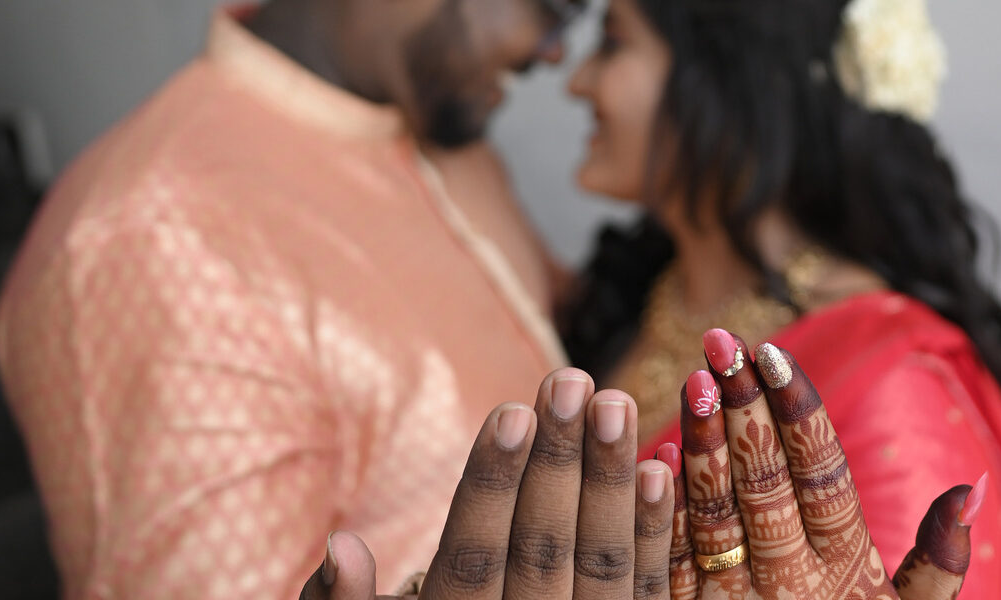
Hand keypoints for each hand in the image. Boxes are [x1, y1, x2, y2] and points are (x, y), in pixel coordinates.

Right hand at [299, 367, 676, 598]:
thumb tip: (343, 544)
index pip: (471, 561)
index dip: (492, 486)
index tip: (513, 411)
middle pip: (541, 552)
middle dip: (559, 463)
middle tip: (572, 380)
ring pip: (599, 566)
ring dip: (611, 482)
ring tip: (616, 402)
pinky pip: (643, 593)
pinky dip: (652, 534)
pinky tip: (658, 469)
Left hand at [663, 329, 984, 598]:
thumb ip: (937, 569)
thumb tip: (969, 491)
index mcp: (844, 571)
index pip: (823, 480)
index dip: (799, 415)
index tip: (776, 354)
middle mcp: (789, 584)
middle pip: (767, 486)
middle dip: (745, 410)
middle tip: (723, 342)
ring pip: (714, 513)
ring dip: (703, 444)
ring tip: (693, 379)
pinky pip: (670, 557)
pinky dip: (661, 507)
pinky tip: (650, 453)